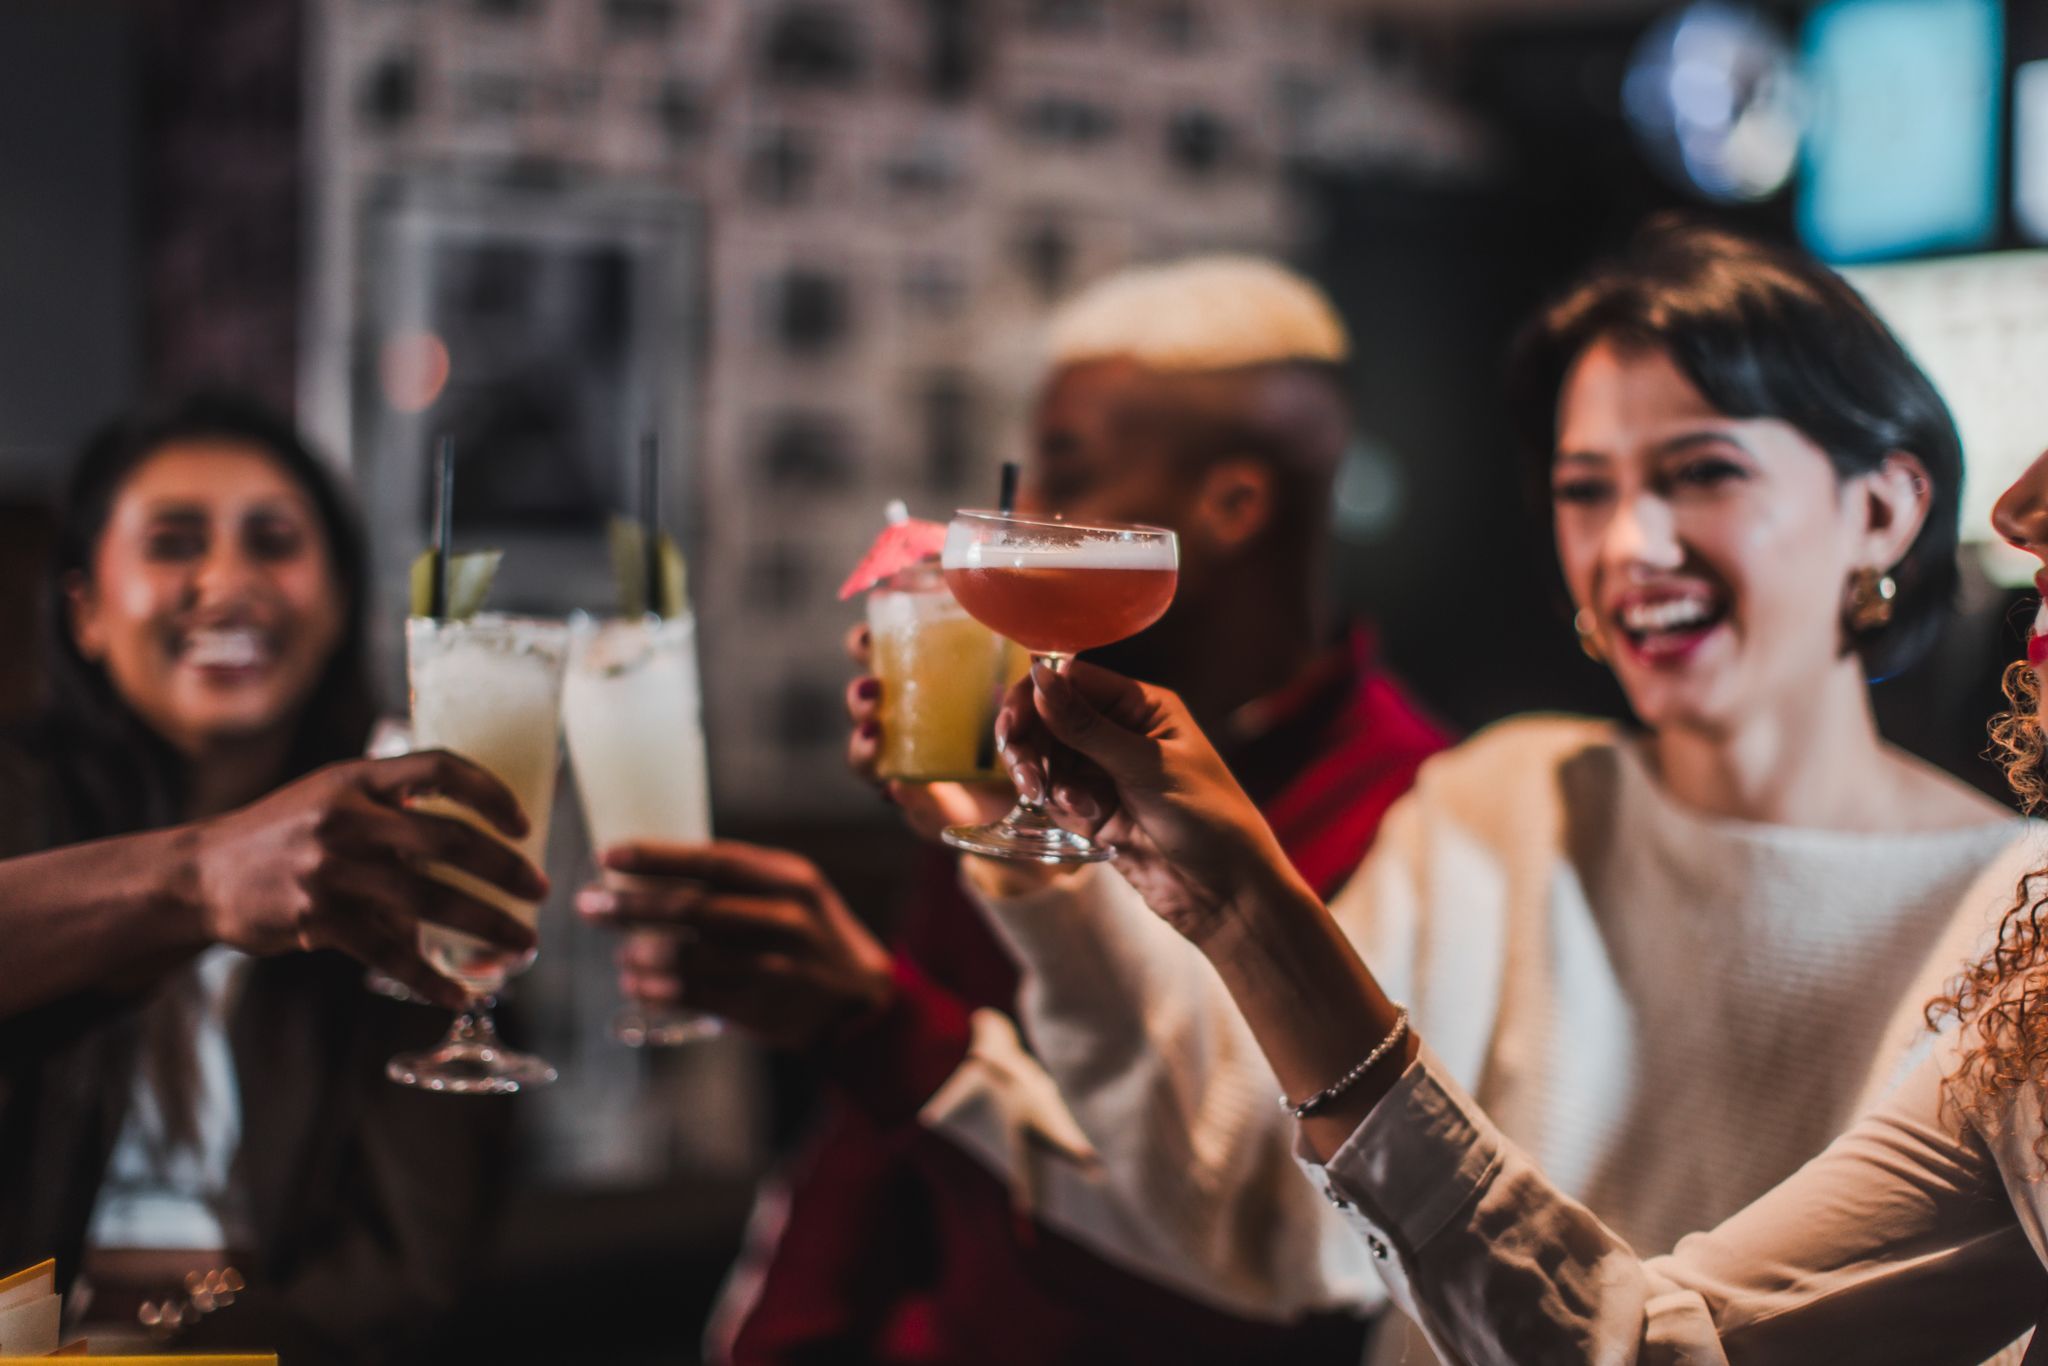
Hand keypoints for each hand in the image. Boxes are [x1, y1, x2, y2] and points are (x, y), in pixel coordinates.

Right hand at [186, 751, 545, 1007]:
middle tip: (540, 891)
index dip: (491, 793)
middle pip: (450, 840)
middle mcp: (346, 817)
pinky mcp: (315, 919)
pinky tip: (459, 995)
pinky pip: (389, 953)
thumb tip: (472, 845)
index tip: (524, 824)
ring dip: (487, 924)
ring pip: (430, 898)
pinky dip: (430, 978)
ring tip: (524, 942)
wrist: (201, 874)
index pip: (442, 768)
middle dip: (505, 869)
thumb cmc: (284, 833)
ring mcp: (330, 868)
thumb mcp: (333, 797)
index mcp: (358, 779)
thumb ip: (394, 811)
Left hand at [576, 838, 895, 1050]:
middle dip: (630, 906)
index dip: (656, 857)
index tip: (608, 855)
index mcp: (790, 879)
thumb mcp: (794, 890)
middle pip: (691, 908)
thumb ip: (738, 878)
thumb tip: (652, 869)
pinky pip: (693, 995)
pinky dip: (656, 990)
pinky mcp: (761, 1007)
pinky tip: (636, 985)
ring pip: (687, 956)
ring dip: (639, 954)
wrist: (860, 1001)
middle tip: (588, 905)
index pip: (712, 860)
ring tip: (618, 954)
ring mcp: (773, 967)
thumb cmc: (811, 933)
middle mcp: (783, 919)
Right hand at [843, 622, 1015, 840]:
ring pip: (864, 752)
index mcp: (919, 680)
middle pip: (861, 703)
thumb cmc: (1021, 725)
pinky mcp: (918, 800)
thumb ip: (1023, 677)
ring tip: (877, 735)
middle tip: (873, 691)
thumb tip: (1038, 665)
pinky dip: (896, 791)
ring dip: (862, 743)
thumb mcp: (1021, 693)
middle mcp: (902, 718)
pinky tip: (899, 786)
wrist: (1027, 788)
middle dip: (858, 697)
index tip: (870, 638)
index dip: (863, 644)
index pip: (877, 654)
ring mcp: (904, 761)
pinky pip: (898, 795)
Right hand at [995, 660, 1301, 945]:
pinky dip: (1059, 805)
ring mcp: (1102, 771)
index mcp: (1140, 705)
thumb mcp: (1147, 766)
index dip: (1034, 696)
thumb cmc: (1209, 817)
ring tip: (1060, 802)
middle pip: (1046, 718)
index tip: (1013, 725)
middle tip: (1027, 775)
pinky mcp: (1092, 810)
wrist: (1226, 891)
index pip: (1071, 680)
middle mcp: (1118, 731)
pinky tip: (1087, 819)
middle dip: (1029, 743)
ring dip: (1042, 778)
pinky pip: (1053, 795)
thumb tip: (1039, 676)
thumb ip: (1087, 726)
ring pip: (1043, 758)